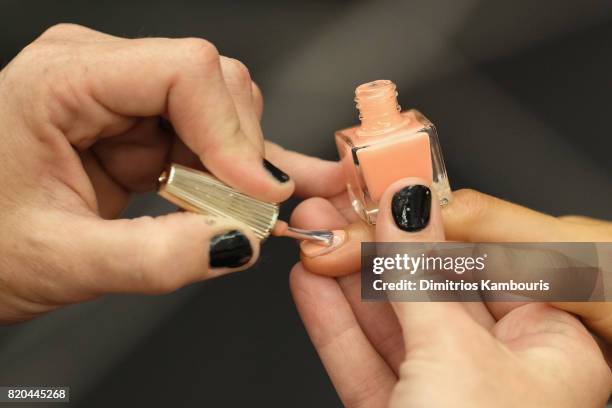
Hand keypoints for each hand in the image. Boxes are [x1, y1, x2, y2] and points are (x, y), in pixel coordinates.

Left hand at [0, 24, 344, 322]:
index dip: (233, 132)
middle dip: (240, 156)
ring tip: (234, 217)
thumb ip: (154, 258)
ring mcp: (124, 100)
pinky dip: (238, 173)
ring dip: (239, 170)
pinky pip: (208, 139)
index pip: (184, 71)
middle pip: (214, 87)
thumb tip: (238, 243)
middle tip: (244, 216)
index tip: (258, 192)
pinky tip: (267, 193)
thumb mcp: (61, 261)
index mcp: (64, 80)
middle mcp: (99, 73)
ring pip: (220, 114)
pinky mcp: (141, 130)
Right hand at [290, 178, 611, 406]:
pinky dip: (336, 324)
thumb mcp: (454, 354)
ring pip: (391, 323)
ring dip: (346, 279)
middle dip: (374, 246)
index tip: (386, 184)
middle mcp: (503, 371)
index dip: (429, 216)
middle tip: (333, 207)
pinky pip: (367, 362)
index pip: (482, 257)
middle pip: (429, 286)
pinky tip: (310, 287)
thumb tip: (408, 203)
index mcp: (551, 348)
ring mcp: (447, 398)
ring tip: (310, 236)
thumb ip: (422, 271)